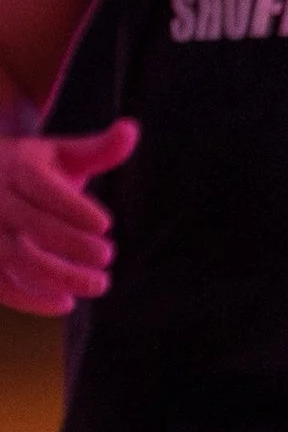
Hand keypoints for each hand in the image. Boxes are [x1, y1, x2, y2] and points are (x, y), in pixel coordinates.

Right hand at [0, 117, 139, 314]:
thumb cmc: (30, 169)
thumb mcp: (59, 154)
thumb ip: (98, 149)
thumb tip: (131, 129)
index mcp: (16, 168)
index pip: (42, 187)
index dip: (73, 208)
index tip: (106, 224)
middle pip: (32, 226)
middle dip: (73, 244)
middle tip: (107, 256)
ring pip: (16, 257)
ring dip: (59, 276)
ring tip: (98, 284)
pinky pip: (1, 284)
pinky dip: (30, 299)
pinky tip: (66, 303)